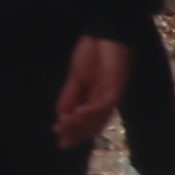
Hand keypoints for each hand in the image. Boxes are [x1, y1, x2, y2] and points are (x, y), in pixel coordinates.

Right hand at [51, 34, 129, 151]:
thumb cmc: (92, 52)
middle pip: (94, 125)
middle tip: (61, 141)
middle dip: (77, 134)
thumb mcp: (76, 76)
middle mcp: (107, 100)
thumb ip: (69, 96)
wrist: (106, 32)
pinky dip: (91, 111)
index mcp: (97, 98)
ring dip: (81, 124)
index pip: (88, 123)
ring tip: (63, 125)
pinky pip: (104, 104)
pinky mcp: (116, 86)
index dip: (74, 134)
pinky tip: (77, 113)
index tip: (59, 142)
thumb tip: (60, 115)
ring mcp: (112, 94)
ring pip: (99, 118)